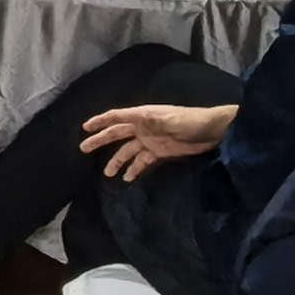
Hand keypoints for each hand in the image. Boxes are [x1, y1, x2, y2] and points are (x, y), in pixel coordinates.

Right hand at [79, 102, 232, 176]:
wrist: (211, 131)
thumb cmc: (190, 121)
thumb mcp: (170, 119)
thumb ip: (152, 121)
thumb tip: (134, 119)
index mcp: (142, 116)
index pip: (116, 117)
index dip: (100, 121)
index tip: (85, 128)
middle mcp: (143, 127)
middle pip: (117, 134)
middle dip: (101, 140)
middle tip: (83, 148)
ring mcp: (151, 140)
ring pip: (128, 151)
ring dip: (117, 160)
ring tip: (107, 173)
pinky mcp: (160, 152)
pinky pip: (142, 161)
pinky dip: (135, 169)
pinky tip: (128, 178)